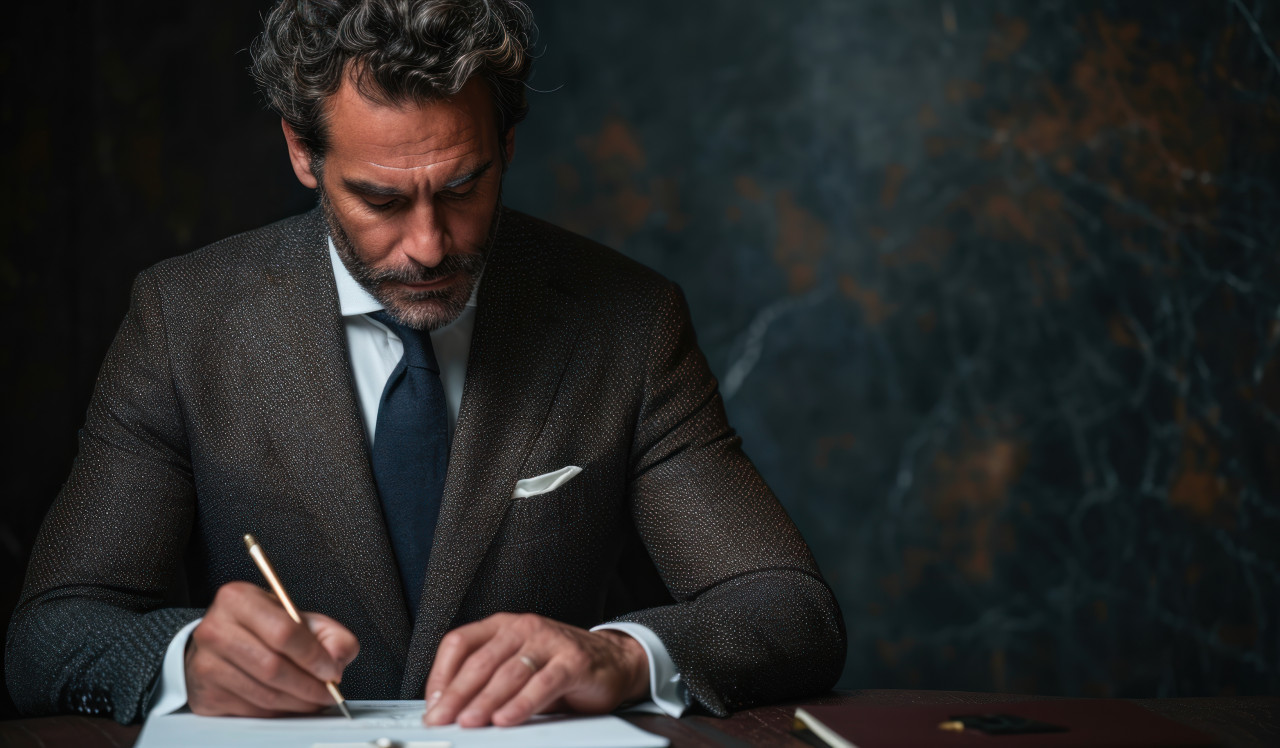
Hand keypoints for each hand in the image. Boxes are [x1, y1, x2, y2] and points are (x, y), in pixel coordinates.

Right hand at [185, 581, 359, 716]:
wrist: (219, 641)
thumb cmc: (260, 627)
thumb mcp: (297, 617)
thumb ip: (329, 632)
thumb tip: (338, 656)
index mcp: (238, 600)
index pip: (284, 632)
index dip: (314, 656)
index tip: (332, 669)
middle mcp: (216, 630)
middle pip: (273, 667)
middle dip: (309, 685)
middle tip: (328, 690)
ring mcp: (206, 664)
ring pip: (264, 694)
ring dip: (298, 702)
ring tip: (314, 698)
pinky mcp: (206, 694)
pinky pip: (252, 710)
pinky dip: (279, 711)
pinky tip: (290, 702)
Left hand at [423, 613, 647, 726]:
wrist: (613, 661)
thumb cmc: (559, 665)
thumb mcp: (517, 666)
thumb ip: (487, 681)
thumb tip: (447, 708)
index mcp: (503, 626)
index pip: (460, 643)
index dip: (441, 675)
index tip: (432, 704)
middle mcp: (524, 628)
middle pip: (481, 661)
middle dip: (458, 694)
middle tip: (442, 720)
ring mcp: (550, 642)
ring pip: (509, 673)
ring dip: (485, 700)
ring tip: (469, 722)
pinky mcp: (573, 661)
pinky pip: (542, 683)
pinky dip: (521, 704)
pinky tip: (506, 719)